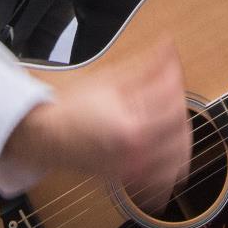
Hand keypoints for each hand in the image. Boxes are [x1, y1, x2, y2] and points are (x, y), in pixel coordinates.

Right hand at [0, 42, 188, 209]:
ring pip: (178, 154)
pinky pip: (164, 179)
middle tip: (171, 87)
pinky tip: (171, 152)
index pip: (171, 97)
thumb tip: (168, 47)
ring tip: (172, 115)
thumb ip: (145, 67)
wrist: (46, 135)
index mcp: (132, 125)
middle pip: (180, 125)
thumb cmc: (70, 108)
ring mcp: (134, 168)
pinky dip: (173, 166)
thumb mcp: (109, 80)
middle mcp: (136, 151)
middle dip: (180, 102)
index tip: (172, 64)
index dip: (175, 75)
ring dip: (182, 132)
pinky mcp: (130, 177)